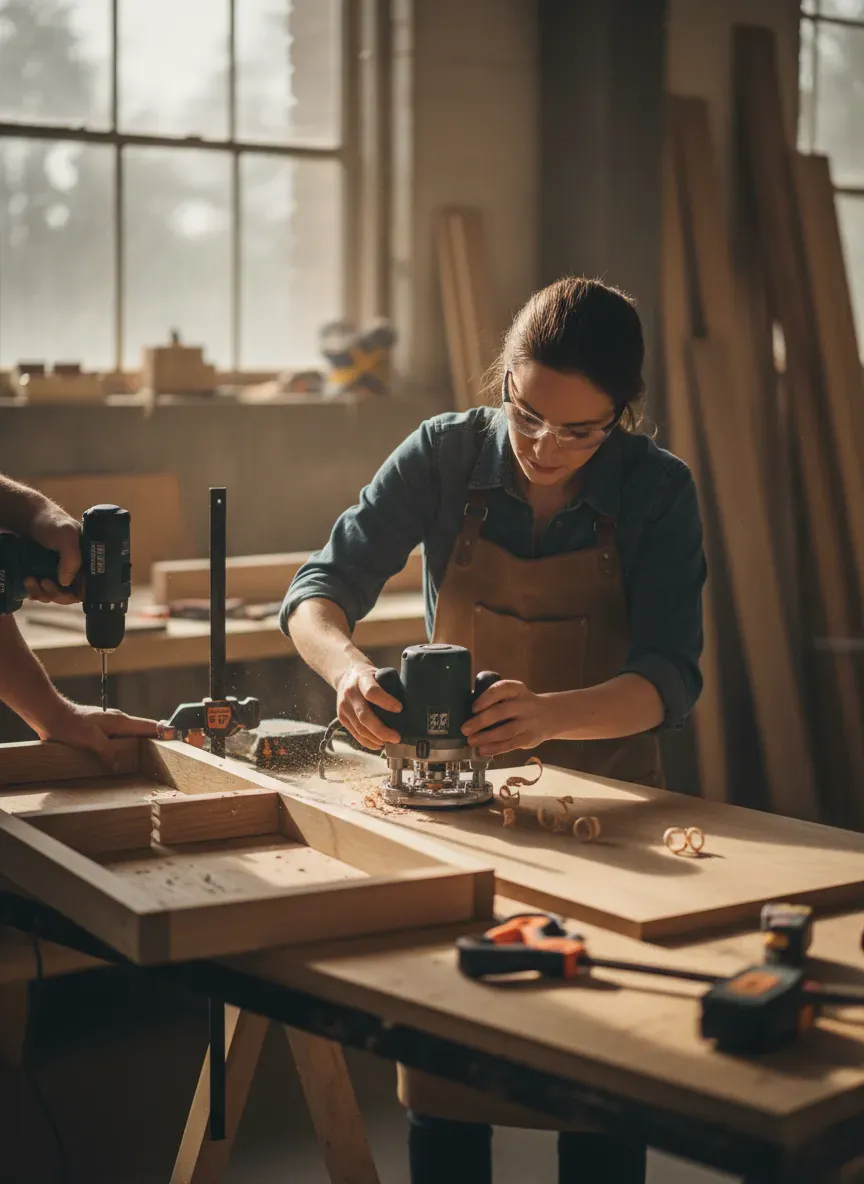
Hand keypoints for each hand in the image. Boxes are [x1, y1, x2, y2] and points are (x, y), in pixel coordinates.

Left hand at [24, 500, 81, 603]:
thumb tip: (66, 582)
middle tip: (44, 582)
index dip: (78, 593)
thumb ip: (72, 557)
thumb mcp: (66, 535)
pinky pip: (43, 592)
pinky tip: (28, 583)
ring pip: (55, 595)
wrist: (27, 517)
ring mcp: (59, 573)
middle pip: (71, 595)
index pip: (90, 587)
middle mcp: (76, 570)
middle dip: (56, 594)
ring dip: (42, 593)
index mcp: (88, 562)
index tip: (64, 589)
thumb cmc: (52, 522)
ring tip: (30, 580)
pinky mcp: (44, 575)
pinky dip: (34, 592)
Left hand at [33, 701, 158, 768]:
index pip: (148, 726)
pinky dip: (122, 750)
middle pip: (141, 733)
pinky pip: (116, 743)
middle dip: (153, 742)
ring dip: (136, 748)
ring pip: (128, 739)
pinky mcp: (98, 734)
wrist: (51, 716)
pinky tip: (119, 762)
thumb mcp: (91, 740)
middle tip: (163, 757)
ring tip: (144, 763)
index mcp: (120, 721)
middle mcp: (117, 723)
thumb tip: (120, 765)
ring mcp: (108, 728)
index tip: (175, 738)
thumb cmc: (71, 724)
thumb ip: (108, 751)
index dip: (162, 731)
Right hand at [336, 663, 401, 749]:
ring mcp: (344, 707)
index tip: (400, 709)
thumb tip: (412, 702)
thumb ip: (390, 686)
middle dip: (382, 730)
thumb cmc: (367, 675)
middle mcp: (350, 693)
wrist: (346, 674)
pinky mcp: (342, 717)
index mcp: (362, 679)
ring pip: (360, 728)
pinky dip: (367, 741)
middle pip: (365, 716)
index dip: (386, 702)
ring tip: (390, 741)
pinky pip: (355, 733)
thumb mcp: (379, 674)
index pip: (372, 692)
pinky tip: (378, 744)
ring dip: (376, 738)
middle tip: (396, 737)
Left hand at [462, 679, 554, 756]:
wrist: (550, 715)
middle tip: (465, 729)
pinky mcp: (530, 738)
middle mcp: (525, 704)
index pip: (501, 689)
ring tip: (471, 741)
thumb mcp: (513, 695)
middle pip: (501, 712)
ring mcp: (529, 722)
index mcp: (517, 689)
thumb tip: (467, 712)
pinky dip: (495, 748)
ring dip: (486, 737)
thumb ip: (496, 700)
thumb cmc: (521, 704)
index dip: (486, 698)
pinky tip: (483, 750)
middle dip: (481, 721)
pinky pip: (511, 744)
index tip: (473, 708)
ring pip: (506, 731)